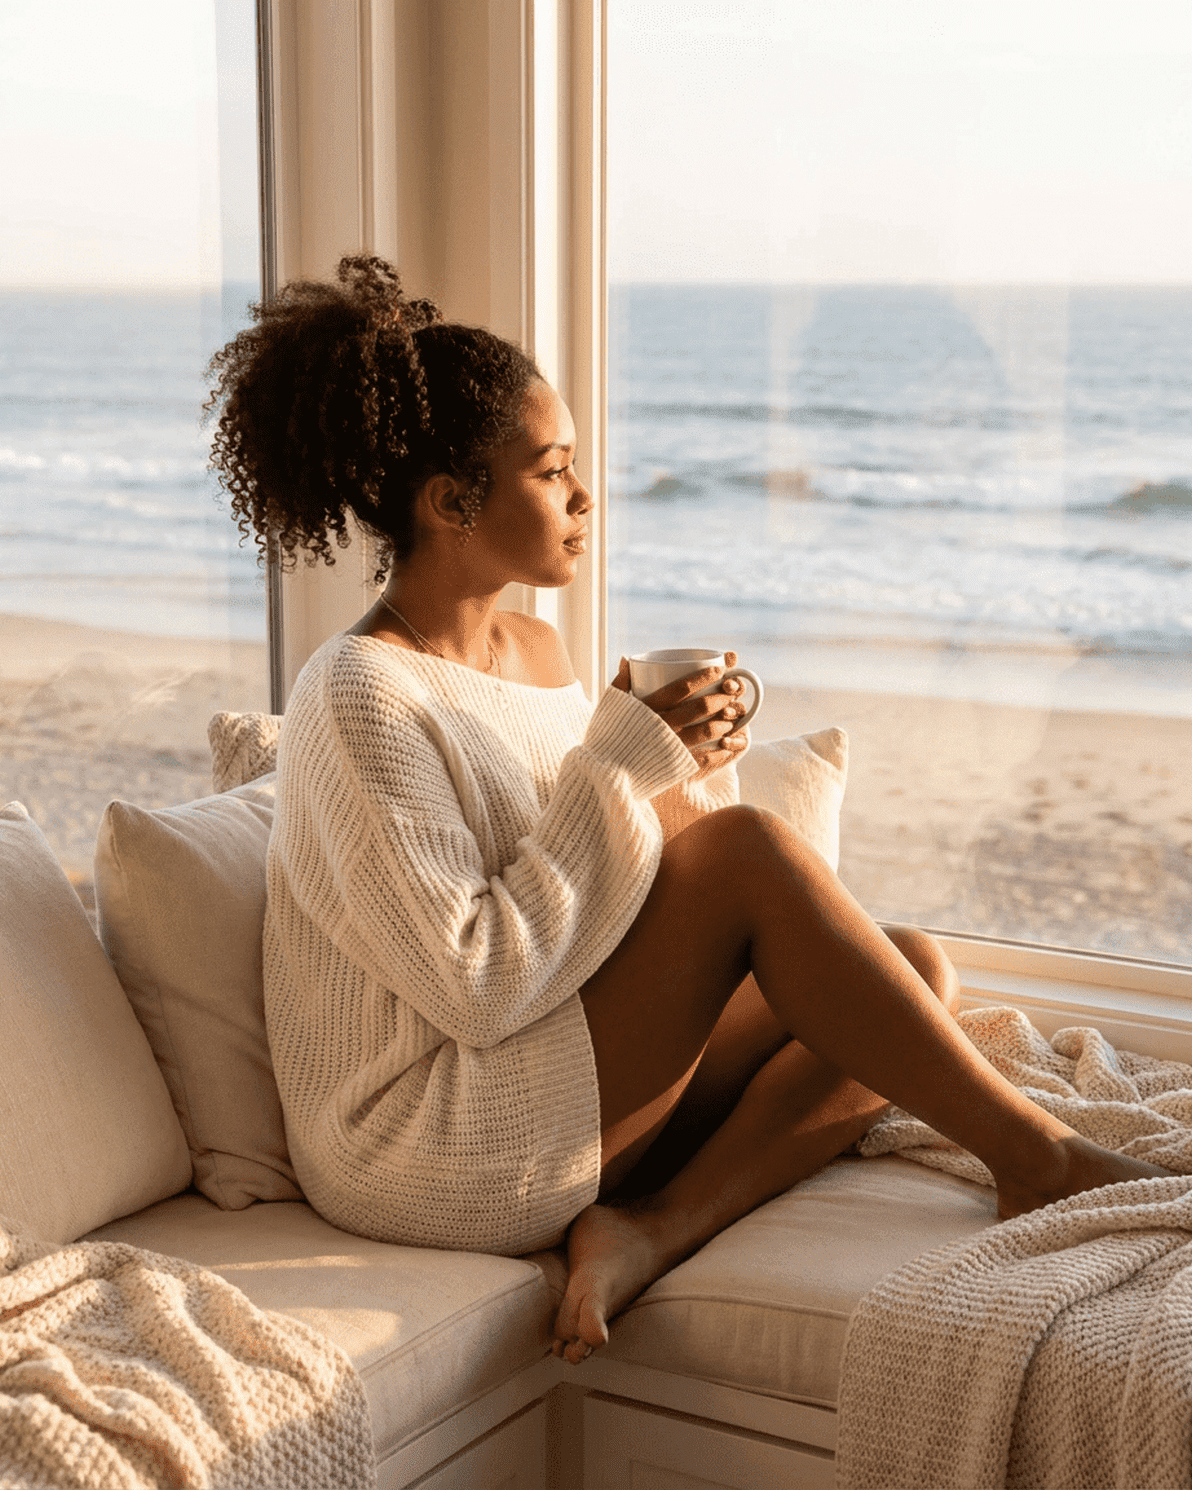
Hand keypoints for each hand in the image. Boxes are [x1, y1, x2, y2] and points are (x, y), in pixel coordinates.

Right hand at [612, 652, 749, 765]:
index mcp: (647, 708)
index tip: (719, 670)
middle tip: (730, 692)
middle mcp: (661, 726)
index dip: (704, 677)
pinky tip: (724, 744)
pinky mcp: (674, 766)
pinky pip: (704, 757)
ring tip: (730, 717)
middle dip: (720, 697)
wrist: (603, 775)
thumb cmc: (606, 736)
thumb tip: (626, 659)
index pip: (682, 687)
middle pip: (699, 708)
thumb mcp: (610, 705)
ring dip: (723, 722)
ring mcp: (670, 747)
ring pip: (706, 731)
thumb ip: (621, 682)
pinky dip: (718, 750)